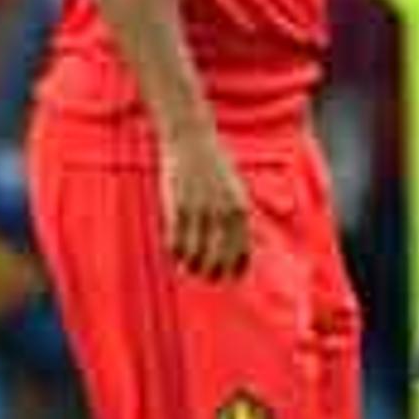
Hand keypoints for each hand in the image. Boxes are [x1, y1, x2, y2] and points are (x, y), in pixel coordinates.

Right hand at [163, 125, 252, 279]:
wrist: (191, 140)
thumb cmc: (215, 164)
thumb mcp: (236, 187)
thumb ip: (239, 213)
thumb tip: (243, 239)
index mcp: (241, 208)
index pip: (243, 251)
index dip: (236, 269)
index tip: (231, 278)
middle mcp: (222, 213)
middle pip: (219, 258)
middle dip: (213, 273)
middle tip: (207, 278)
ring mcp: (199, 211)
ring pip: (195, 254)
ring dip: (192, 267)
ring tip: (188, 270)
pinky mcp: (177, 207)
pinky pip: (176, 241)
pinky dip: (175, 253)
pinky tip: (175, 255)